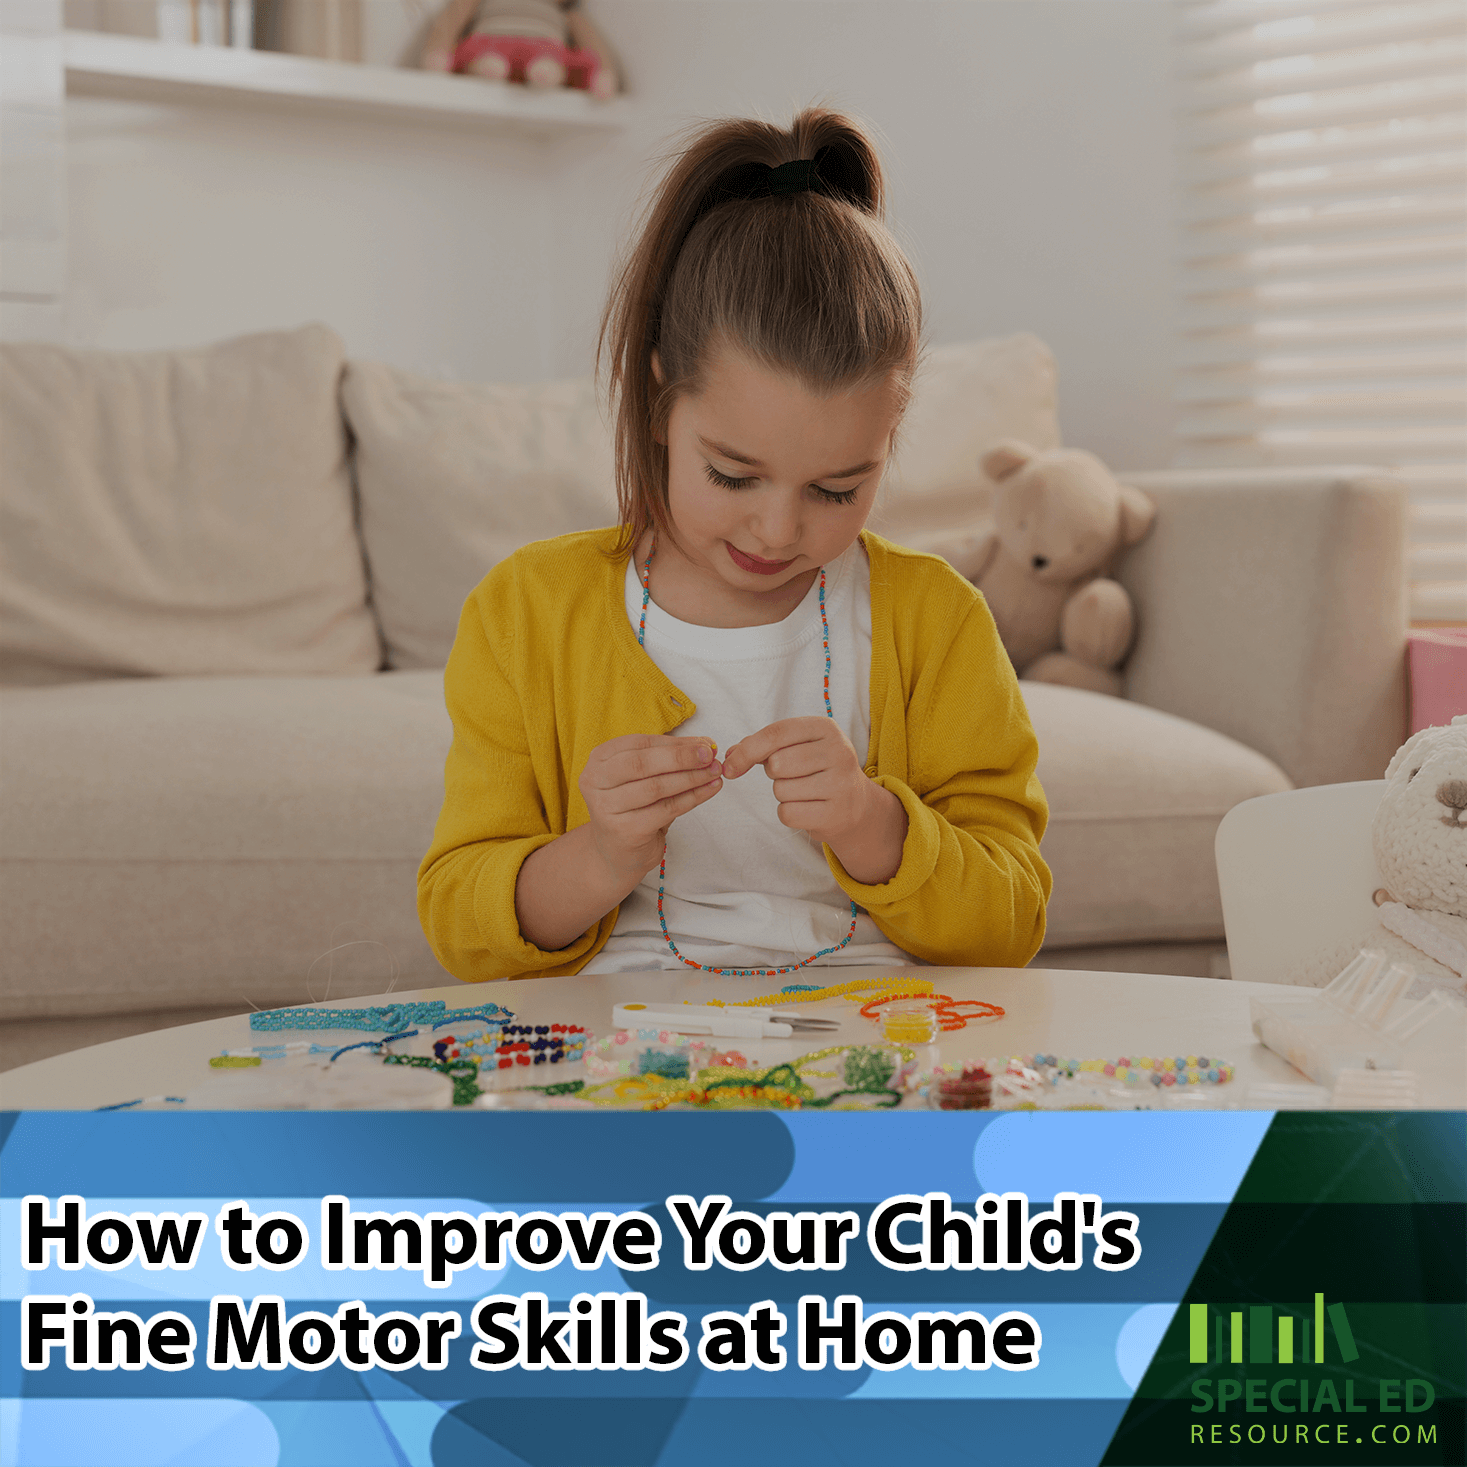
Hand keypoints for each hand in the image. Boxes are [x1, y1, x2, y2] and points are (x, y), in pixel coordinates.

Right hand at [577, 734, 721, 887]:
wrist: (616, 851)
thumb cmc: (634, 808)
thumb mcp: (646, 777)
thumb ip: (669, 758)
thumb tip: (705, 744)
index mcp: (600, 760)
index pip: (640, 744)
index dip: (675, 743)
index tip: (704, 743)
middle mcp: (596, 781)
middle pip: (643, 763)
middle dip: (681, 757)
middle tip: (709, 755)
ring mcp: (607, 807)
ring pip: (656, 787)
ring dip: (691, 778)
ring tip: (714, 772)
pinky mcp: (624, 830)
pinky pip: (666, 809)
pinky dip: (692, 798)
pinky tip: (709, 790)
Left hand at [720, 718, 872, 847]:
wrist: (855, 804)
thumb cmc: (817, 770)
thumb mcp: (797, 746)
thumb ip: (762, 745)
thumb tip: (729, 757)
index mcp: (826, 728)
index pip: (776, 733)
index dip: (747, 750)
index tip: (730, 766)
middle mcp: (839, 752)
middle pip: (777, 764)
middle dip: (774, 773)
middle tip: (793, 775)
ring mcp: (841, 784)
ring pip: (781, 790)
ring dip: (783, 794)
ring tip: (805, 791)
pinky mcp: (836, 813)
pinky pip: (788, 813)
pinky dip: (788, 813)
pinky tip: (807, 808)